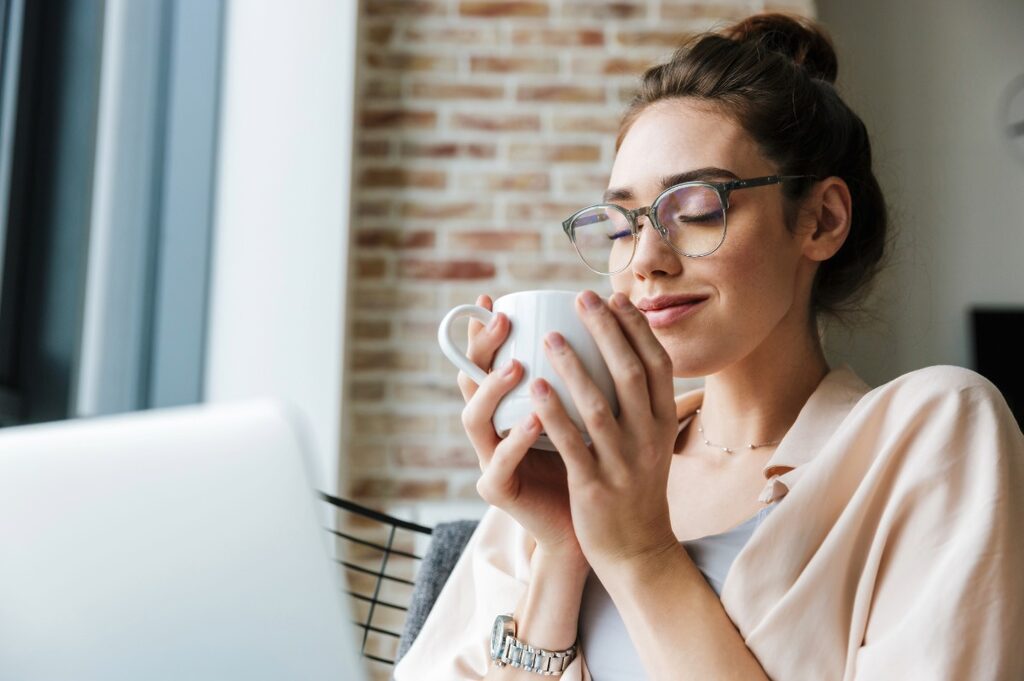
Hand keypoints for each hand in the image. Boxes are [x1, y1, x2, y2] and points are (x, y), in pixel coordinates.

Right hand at [458, 295, 585, 560]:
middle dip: (482, 348)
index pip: (487, 362)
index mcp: (510, 407)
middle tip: (503, 321)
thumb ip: (586, 377)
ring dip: (493, 389)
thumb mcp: (591, 413)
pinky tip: (534, 419)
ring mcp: (491, 459)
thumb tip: (609, 324)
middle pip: (470, 382)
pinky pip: (500, 462)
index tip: (494, 299)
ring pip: (475, 419)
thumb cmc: (595, 462)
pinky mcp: (499, 491)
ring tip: (518, 366)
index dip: (484, 332)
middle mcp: (493, 429)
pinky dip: (516, 440)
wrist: (600, 527)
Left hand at [530, 290, 679, 572]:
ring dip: (575, 366)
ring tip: (550, 335)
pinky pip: (572, 444)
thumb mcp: (651, 441)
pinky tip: (536, 386)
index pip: (658, 364)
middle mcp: (649, 438)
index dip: (637, 328)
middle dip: (607, 331)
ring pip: (599, 406)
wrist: (637, 549)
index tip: (614, 297)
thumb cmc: (636, 487)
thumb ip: (641, 402)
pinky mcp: (595, 487)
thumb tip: (623, 351)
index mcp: (663, 423)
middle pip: (631, 374)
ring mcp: (624, 463)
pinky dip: (554, 413)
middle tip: (581, 297)